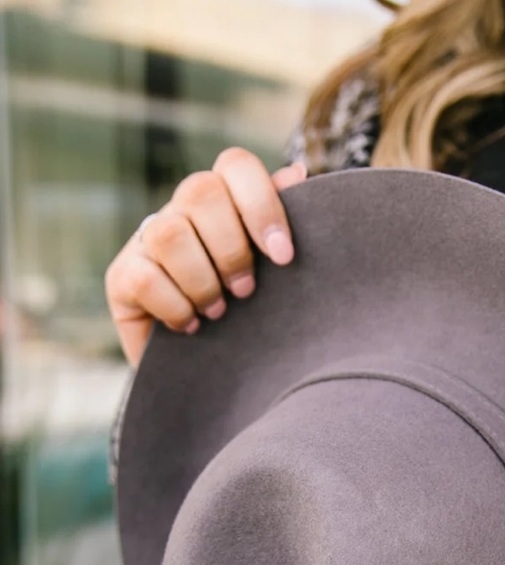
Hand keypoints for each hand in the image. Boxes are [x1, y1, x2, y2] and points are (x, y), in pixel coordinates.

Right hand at [105, 148, 307, 364]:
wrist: (210, 373)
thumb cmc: (251, 316)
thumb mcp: (273, 275)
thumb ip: (281, 225)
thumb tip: (297, 173)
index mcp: (223, 201)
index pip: (235, 165)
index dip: (261, 203)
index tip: (284, 256)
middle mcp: (181, 211)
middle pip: (201, 192)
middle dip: (232, 248)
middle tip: (247, 291)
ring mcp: (145, 241)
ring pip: (169, 233)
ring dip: (203, 280)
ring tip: (220, 311)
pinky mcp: (121, 277)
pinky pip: (145, 279)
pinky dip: (176, 307)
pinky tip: (192, 326)